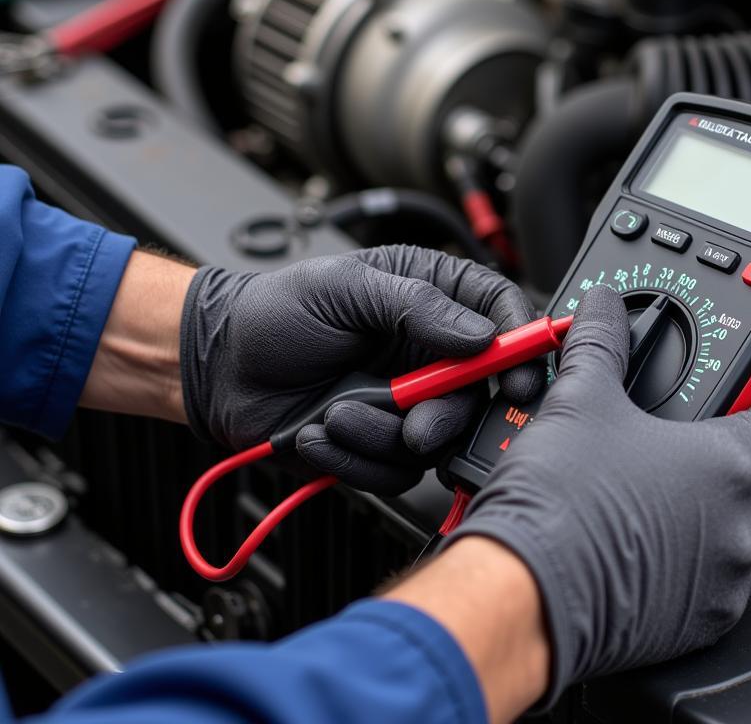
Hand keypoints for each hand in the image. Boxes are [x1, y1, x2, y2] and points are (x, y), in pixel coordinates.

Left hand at [180, 245, 542, 493]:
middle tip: (417, 422)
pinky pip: (395, 471)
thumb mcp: (347, 289)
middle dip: (448, 414)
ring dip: (383, 435)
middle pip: (481, 392)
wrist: (220, 368)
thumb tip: (480, 335)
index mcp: (430, 298)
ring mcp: (405, 401)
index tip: (521, 373)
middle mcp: (427, 352)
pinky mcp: (378, 442)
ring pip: (437, 439)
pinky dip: (355, 458)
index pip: (499, 313)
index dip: (520, 344)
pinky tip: (321, 432)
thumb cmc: (277, 312)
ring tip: (336, 415)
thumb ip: (417, 306)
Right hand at [450, 285, 750, 704]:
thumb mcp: (580, 400)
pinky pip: (724, 573)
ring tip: (671, 473)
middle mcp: (745, 525)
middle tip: (714, 418)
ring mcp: (728, 579)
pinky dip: (703, 545)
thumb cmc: (559, 507)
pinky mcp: (703, 620)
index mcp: (733, 464)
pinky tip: (654, 527)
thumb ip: (602, 342)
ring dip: (728, 494)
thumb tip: (605, 309)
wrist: (524, 595)